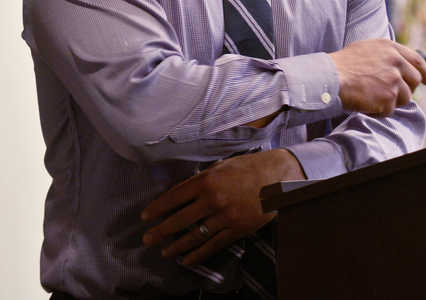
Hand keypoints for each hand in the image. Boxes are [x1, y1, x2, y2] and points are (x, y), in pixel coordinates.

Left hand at [141, 149, 303, 264]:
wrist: (279, 177)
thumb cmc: (250, 167)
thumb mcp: (222, 166)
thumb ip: (202, 178)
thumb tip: (182, 191)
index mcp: (207, 181)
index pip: (174, 197)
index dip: (157, 208)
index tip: (145, 216)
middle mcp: (213, 200)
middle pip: (179, 220)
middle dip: (160, 231)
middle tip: (147, 239)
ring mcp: (225, 217)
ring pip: (194, 236)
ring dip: (176, 246)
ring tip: (164, 252)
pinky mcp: (237, 229)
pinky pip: (213, 245)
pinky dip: (198, 254)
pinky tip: (187, 260)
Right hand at [330, 38, 425, 115]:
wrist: (331, 78)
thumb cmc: (343, 65)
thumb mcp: (367, 49)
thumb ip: (387, 54)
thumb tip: (402, 64)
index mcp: (391, 48)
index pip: (417, 60)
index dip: (425, 72)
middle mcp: (396, 62)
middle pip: (414, 81)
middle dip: (407, 90)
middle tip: (393, 96)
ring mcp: (394, 79)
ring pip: (405, 98)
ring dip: (391, 102)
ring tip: (373, 97)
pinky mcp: (389, 96)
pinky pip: (391, 109)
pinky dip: (380, 110)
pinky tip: (367, 103)